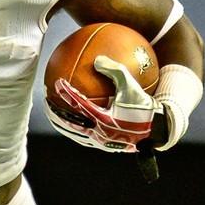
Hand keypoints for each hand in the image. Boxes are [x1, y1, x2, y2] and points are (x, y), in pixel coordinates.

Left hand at [45, 55, 160, 152]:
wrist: (159, 131)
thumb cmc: (146, 107)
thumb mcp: (133, 87)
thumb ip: (116, 72)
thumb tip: (97, 59)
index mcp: (105, 119)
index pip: (80, 105)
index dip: (66, 93)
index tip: (56, 82)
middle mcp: (100, 133)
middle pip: (70, 124)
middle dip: (55, 112)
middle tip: (46, 100)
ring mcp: (101, 142)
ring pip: (74, 134)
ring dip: (61, 123)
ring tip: (51, 112)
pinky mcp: (104, 145)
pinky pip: (83, 137)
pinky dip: (73, 128)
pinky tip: (70, 119)